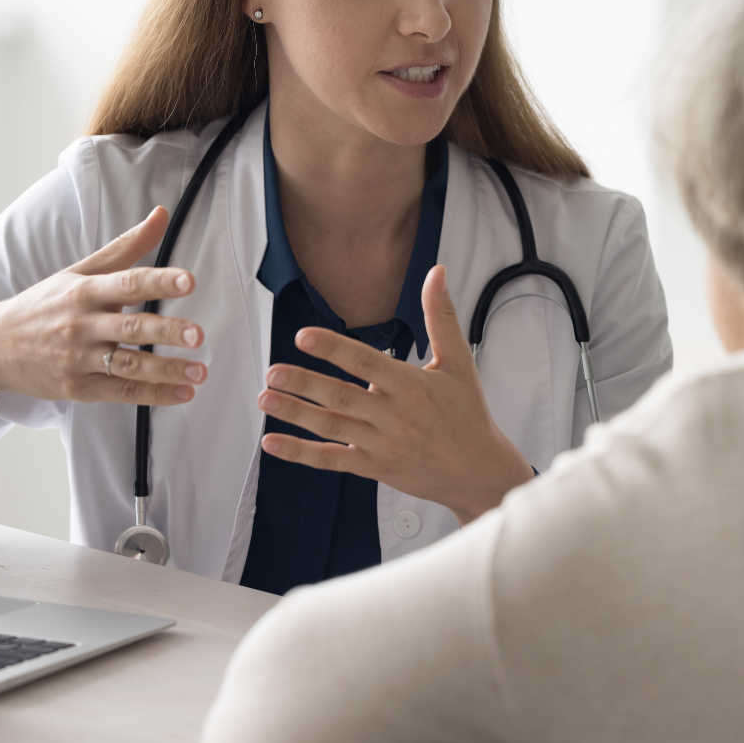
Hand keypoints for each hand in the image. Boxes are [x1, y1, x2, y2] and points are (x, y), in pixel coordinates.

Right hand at [0, 207, 207, 421]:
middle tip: (197, 334)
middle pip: (129, 328)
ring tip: (200, 370)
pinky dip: (154, 395)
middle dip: (165, 331)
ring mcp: (79, 359)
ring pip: (129, 365)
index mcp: (85, 291)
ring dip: (166, 370)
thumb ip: (127, 246)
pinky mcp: (79, 388)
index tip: (188, 280)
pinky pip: (122, 392)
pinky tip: (183, 392)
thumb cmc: (45, 304)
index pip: (127, 283)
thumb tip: (163, 213)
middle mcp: (82, 325)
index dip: (158, 281)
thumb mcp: (81, 270)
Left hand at [256, 265, 533, 524]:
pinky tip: (273, 442)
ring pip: (331, 427)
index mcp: (411, 386)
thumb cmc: (468, 412)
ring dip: (295, 413)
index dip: (333, 349)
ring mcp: (382, 444)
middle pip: (341, 397)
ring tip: (265, 397)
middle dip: (304, 384)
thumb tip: (436, 271)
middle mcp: (393, 416)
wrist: (478, 471)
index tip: (303, 336)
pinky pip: (332, 460)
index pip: (366, 363)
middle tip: (272, 371)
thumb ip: (441, 316)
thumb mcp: (458, 362)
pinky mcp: (374, 468)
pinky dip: (301, 453)